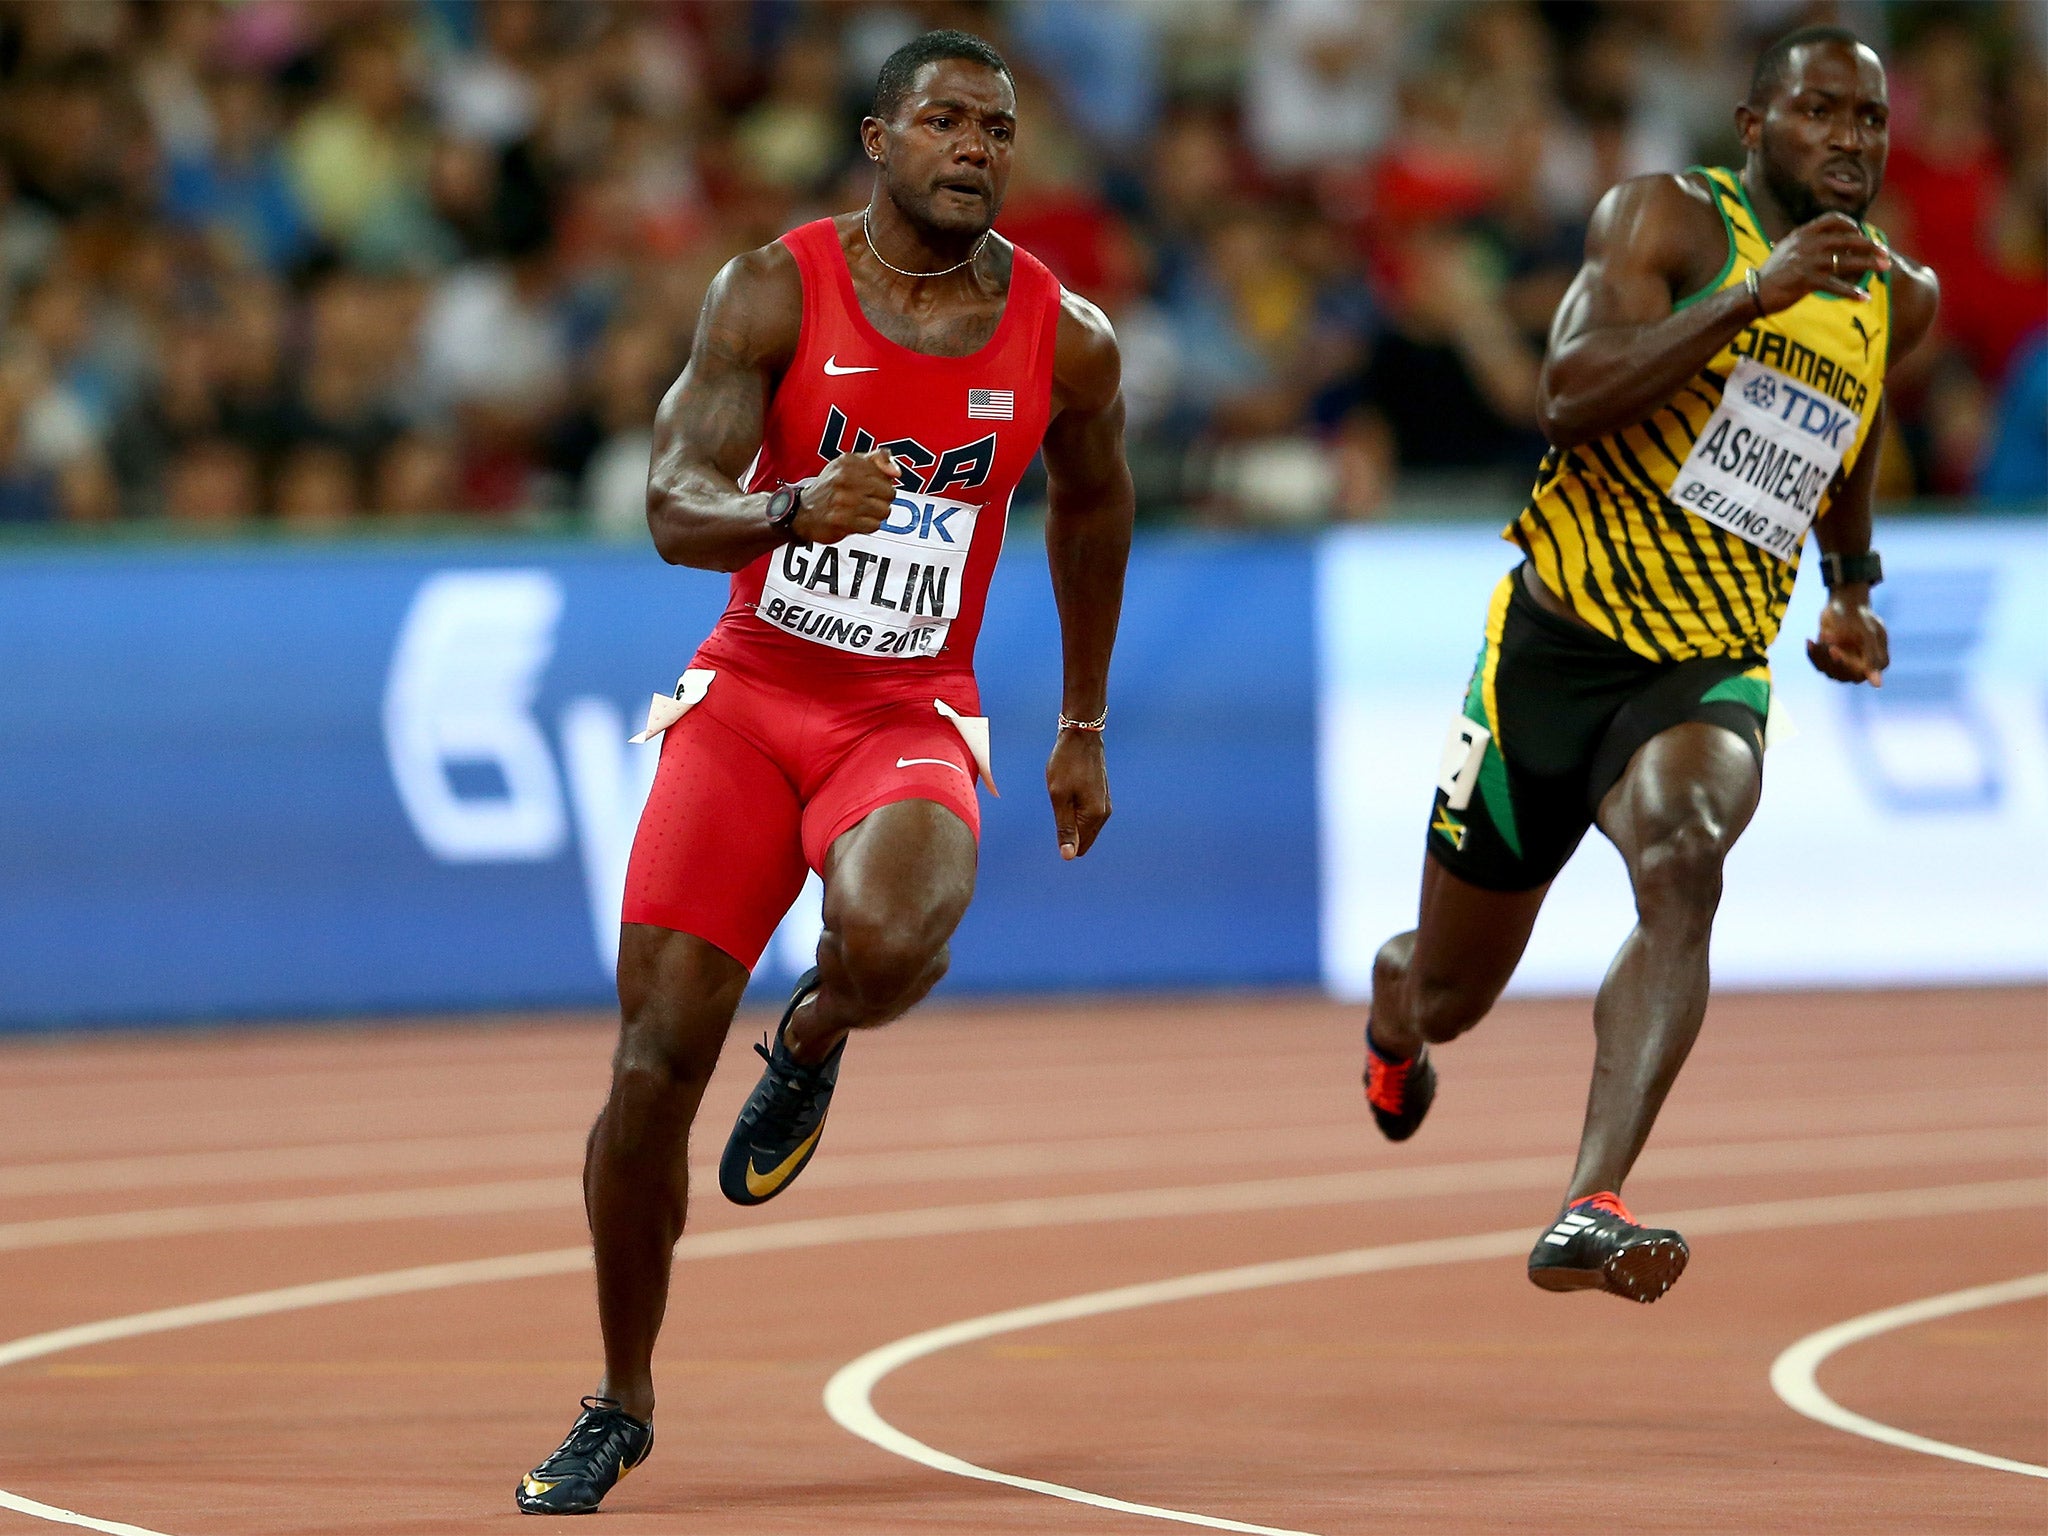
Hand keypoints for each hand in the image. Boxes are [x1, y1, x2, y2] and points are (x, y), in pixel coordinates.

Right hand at [794, 447, 898, 544]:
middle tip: (868, 500)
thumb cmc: (830, 487)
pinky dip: (868, 525)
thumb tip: (896, 472)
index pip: (887, 475)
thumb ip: (878, 459)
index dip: (884, 483)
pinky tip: (856, 520)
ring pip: (884, 511)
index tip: (872, 486)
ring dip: (876, 514)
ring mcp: (843, 501)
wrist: (802, 511)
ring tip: (862, 510)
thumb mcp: (849, 463)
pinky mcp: (842, 521)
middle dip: (883, 500)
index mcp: (848, 462)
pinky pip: (873, 525)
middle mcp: (845, 479)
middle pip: (889, 494)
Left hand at [1046, 728, 1109, 859]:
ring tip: (1062, 794)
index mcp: (1095, 816)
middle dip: (1068, 830)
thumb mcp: (1059, 798)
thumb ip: (1065, 828)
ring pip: (1085, 826)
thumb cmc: (1067, 764)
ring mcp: (1105, 803)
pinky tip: (1068, 791)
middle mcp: (1104, 813)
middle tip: (1058, 802)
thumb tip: (1069, 856)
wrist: (1081, 736)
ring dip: (1070, 818)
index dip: (1063, 839)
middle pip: (1084, 838)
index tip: (1056, 815)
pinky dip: (1075, 810)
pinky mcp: (1101, 795)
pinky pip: (1088, 814)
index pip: (1079, 847)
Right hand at [1754, 212, 1890, 311]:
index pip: (1834, 219)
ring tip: (1885, 268)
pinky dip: (1852, 292)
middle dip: (1870, 245)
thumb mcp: (1786, 249)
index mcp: (1803, 233)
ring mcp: (1809, 262)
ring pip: (1848, 261)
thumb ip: (1805, 242)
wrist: (1754, 292)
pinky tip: (1864, 297)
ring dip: (1870, 264)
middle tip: (1884, 253)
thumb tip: (1825, 241)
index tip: (1861, 233)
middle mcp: (1808, 244)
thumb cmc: (1771, 273)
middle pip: (1848, 240)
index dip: (1852, 225)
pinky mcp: (1808, 282)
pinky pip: (1837, 286)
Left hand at [1806, 591, 1887, 685]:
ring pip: (1828, 671)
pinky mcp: (1828, 662)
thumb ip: (1872, 657)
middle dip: (1830, 658)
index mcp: (1878, 662)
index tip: (1833, 649)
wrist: (1844, 605)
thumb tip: (1877, 685)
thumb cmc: (1861, 616)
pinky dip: (1812, 653)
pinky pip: (1818, 664)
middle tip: (1826, 635)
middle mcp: (1862, 668)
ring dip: (1822, 653)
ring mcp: (1844, 666)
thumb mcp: (1868, 633)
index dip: (1844, 664)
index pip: (1859, 674)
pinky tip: (1810, 640)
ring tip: (1824, 631)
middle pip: (1842, 675)